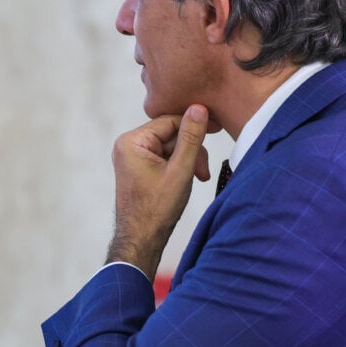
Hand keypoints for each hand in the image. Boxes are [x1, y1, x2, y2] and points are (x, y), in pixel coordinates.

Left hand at [107, 104, 209, 279]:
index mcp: (132, 142)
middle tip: (203, 171)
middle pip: (170, 134)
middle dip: (192, 150)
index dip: (195, 125)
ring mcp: (132, 157)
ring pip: (170, 147)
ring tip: (198, 178)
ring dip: (188, 160)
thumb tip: (198, 108)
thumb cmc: (157, 208)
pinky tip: (188, 180)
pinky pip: (164, 158)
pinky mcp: (138, 167)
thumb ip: (191, 138)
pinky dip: (179, 166)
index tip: (217, 129)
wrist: (142, 238)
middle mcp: (128, 145)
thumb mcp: (180, 169)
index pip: (169, 121)